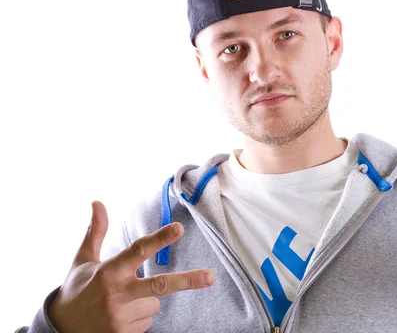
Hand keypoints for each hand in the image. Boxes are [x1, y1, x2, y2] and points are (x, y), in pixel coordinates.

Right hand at [48, 201, 214, 332]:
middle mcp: (116, 293)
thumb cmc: (76, 289)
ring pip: (154, 304)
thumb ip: (96, 232)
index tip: (179, 228)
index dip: (160, 238)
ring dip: (144, 302)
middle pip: (160, 285)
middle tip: (210, 277)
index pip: (138, 250)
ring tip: (119, 303)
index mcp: (109, 271)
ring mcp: (120, 317)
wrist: (60, 328)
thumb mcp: (83, 260)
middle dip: (187, 281)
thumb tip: (97, 202)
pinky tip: (119, 317)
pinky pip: (147, 322)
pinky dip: (138, 318)